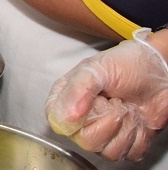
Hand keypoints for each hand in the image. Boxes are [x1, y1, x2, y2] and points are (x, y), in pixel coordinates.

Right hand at [47, 28, 167, 161]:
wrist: (157, 71)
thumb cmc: (124, 65)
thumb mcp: (95, 68)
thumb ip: (77, 89)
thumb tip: (67, 116)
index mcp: (64, 101)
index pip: (61, 125)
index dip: (80, 118)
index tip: (98, 100)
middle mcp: (80, 121)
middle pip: (87, 142)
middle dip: (110, 121)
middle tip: (117, 102)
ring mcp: (102, 134)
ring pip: (109, 152)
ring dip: (127, 128)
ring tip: (127, 107)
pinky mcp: (124, 144)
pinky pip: (129, 154)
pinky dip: (139, 136)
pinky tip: (137, 118)